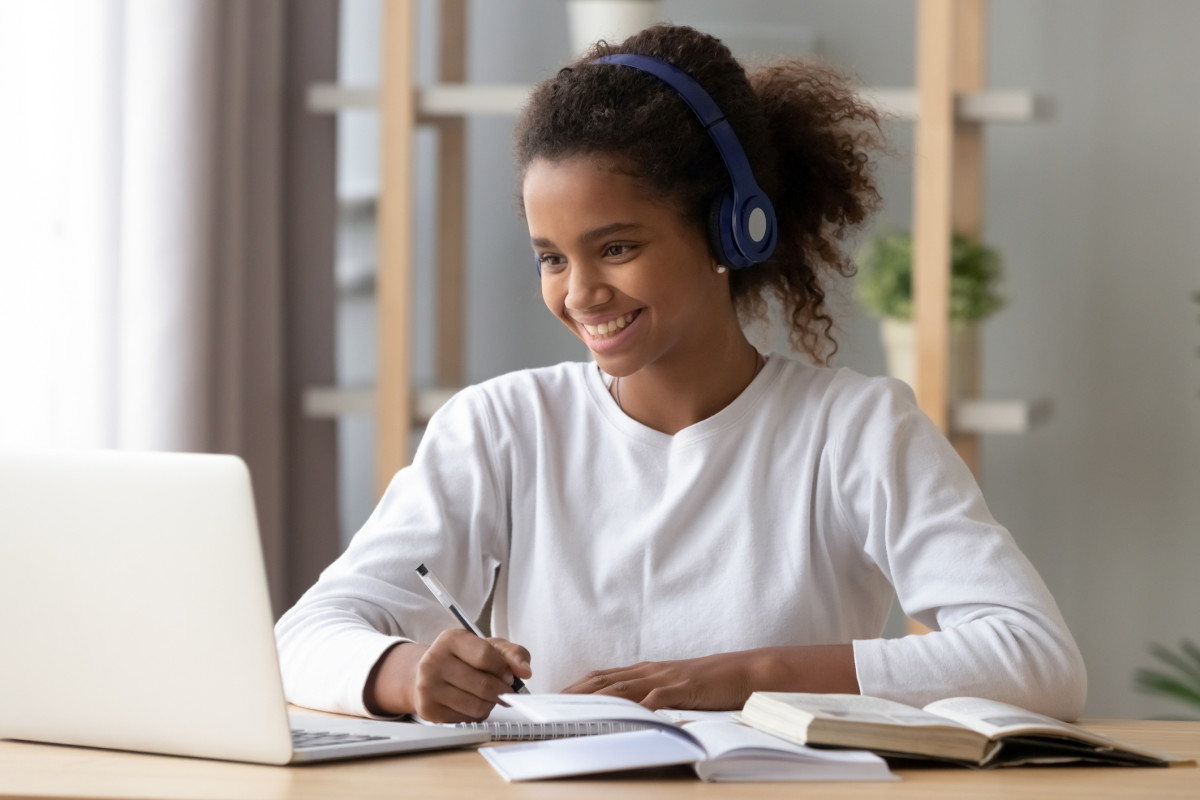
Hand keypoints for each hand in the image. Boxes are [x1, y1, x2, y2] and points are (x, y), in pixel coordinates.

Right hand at [365, 630, 531, 721]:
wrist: (425, 674)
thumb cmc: (461, 659)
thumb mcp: (487, 646)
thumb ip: (512, 653)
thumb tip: (525, 671)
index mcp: (450, 639)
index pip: (486, 656)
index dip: (504, 669)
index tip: (510, 674)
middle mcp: (434, 662)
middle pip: (484, 685)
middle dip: (502, 691)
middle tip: (505, 690)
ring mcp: (428, 688)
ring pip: (477, 705)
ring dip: (491, 704)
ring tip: (488, 696)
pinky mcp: (428, 710)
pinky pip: (466, 719)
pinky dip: (477, 714)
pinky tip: (472, 703)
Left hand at [561, 651, 759, 710]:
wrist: (740, 672)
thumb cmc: (707, 682)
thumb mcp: (672, 686)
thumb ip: (650, 693)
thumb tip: (628, 708)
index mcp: (646, 671)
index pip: (604, 676)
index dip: (578, 685)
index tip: (557, 696)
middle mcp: (650, 671)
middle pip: (605, 680)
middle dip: (577, 692)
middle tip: (553, 704)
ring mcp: (665, 678)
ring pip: (624, 687)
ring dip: (597, 698)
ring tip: (576, 709)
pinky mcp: (682, 688)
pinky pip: (657, 698)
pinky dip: (640, 706)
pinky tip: (626, 715)